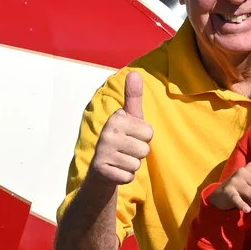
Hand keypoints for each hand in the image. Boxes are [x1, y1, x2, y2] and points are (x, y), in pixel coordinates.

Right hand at [88, 70, 151, 186]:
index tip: (131, 136)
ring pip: (137, 164)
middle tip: (126, 150)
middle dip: (139, 152)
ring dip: (132, 165)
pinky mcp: (103, 171)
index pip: (149, 132)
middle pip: (145, 149)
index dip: (144, 137)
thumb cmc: (121, 139)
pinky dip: (125, 176)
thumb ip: (133, 97)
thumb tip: (135, 73)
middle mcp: (107, 133)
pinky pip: (129, 176)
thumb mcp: (129, 118)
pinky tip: (116, 170)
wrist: (101, 168)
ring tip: (121, 159)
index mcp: (116, 118)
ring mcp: (103, 152)